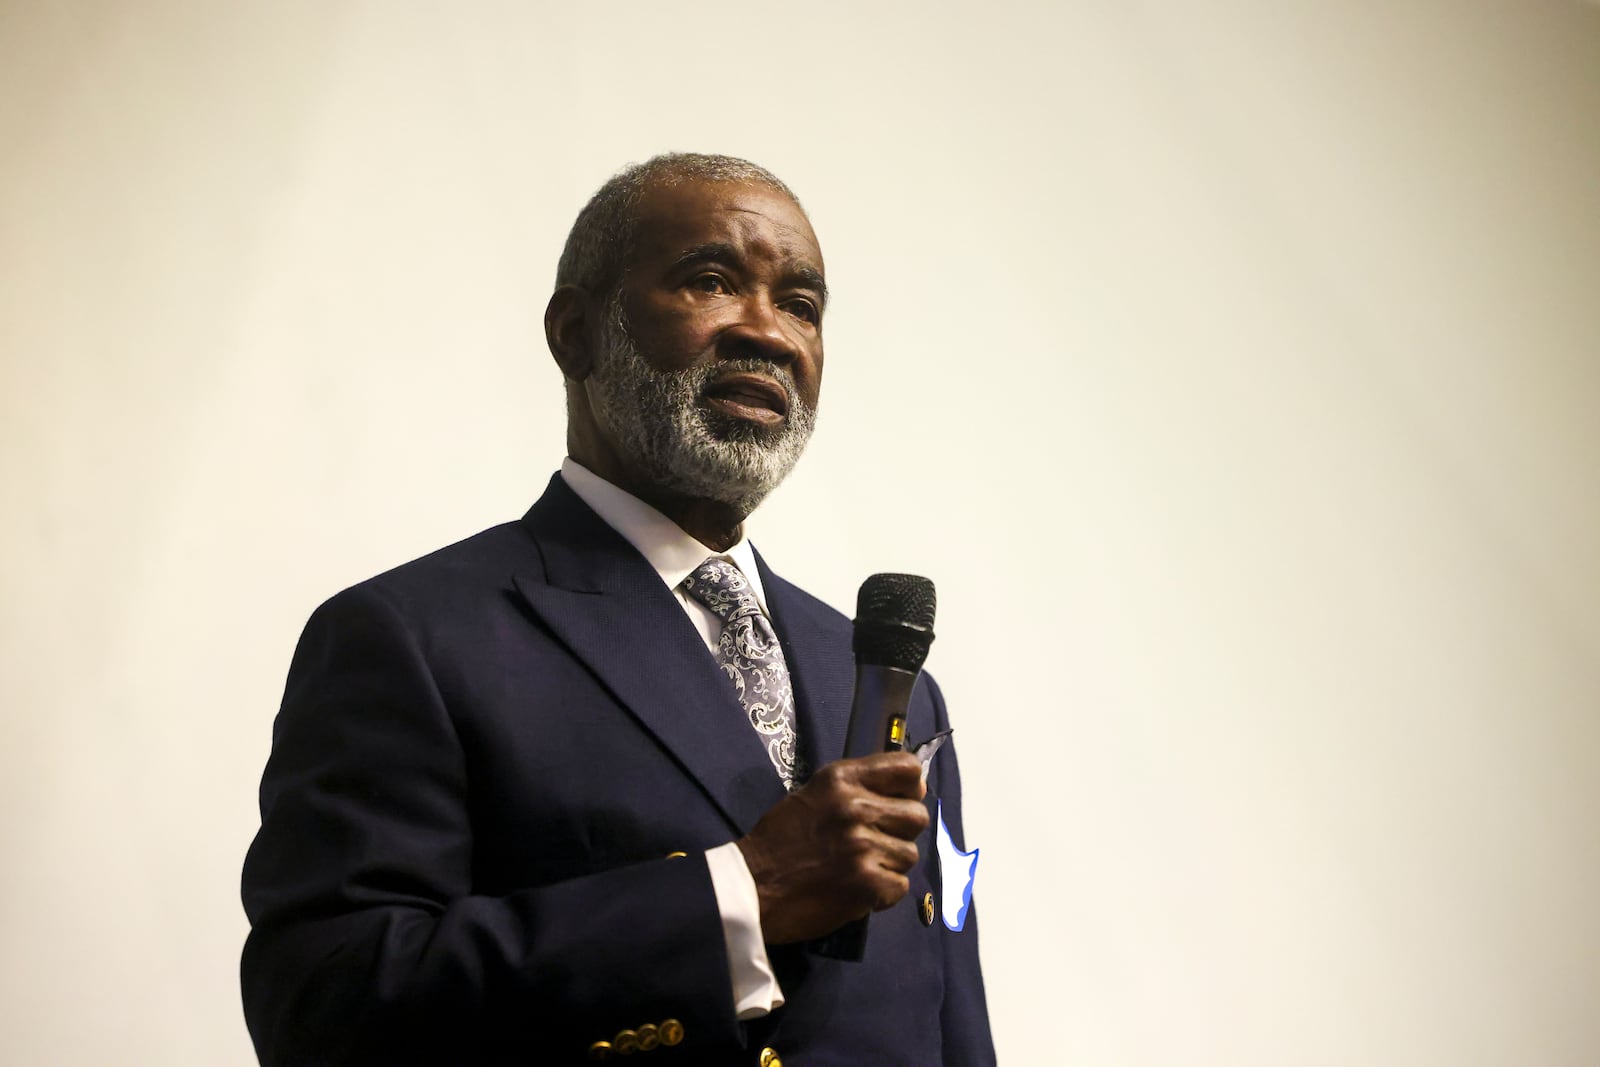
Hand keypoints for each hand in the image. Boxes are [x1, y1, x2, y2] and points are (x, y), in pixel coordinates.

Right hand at [736, 751, 929, 943]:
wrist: (751, 887)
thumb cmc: (780, 840)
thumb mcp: (816, 795)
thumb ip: (859, 788)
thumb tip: (913, 789)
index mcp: (842, 779)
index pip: (907, 768)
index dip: (910, 787)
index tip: (899, 800)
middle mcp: (856, 807)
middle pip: (917, 815)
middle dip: (901, 832)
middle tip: (875, 842)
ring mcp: (863, 846)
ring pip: (909, 854)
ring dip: (889, 865)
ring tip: (858, 868)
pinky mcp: (867, 884)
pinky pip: (900, 886)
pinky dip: (882, 893)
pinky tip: (856, 889)